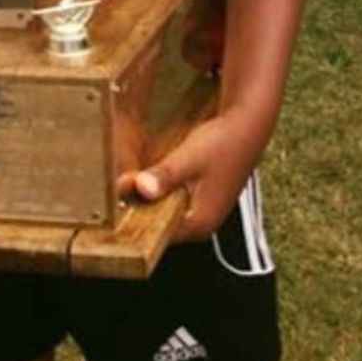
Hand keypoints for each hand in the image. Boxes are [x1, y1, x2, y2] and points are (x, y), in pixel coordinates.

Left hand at [121, 105, 265, 241]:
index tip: (113, 204)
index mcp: (200, 224)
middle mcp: (202, 225)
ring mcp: (202, 212)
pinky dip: (159, 190)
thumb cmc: (223, 143)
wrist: (247, 124)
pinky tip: (148, 175)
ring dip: (147, 198)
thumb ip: (164, 176)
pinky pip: (171, 201)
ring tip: (128, 181)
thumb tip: (140, 188)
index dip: (132, 220)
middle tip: (117, 188)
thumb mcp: (188, 159)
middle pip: (158, 225)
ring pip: (164, 211)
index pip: (155, 236)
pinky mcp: (201, 199)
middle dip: (138, 208)